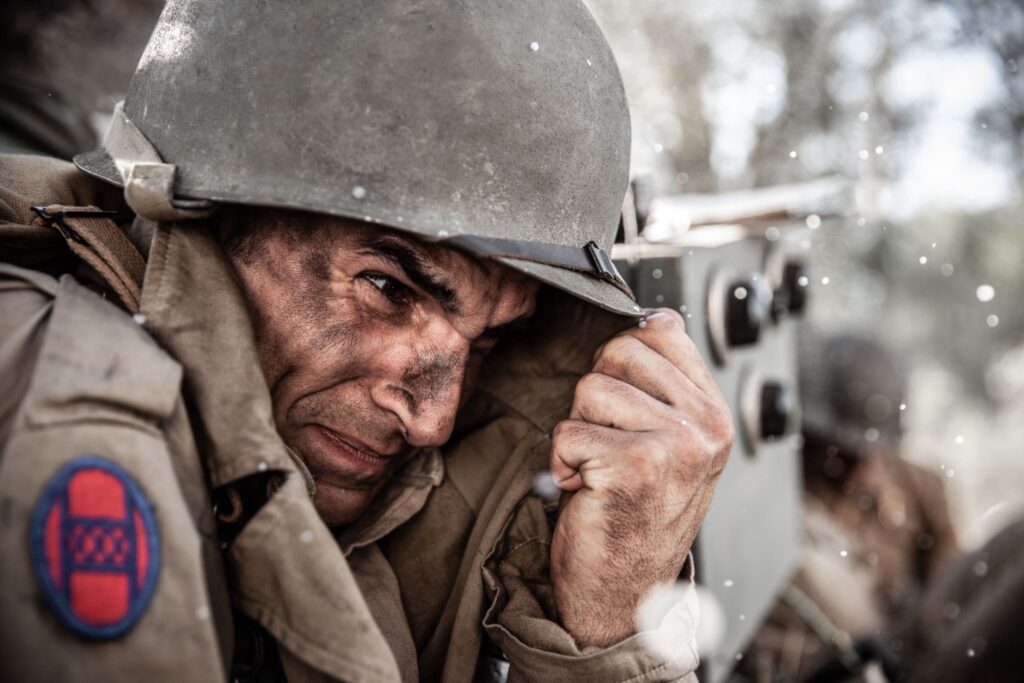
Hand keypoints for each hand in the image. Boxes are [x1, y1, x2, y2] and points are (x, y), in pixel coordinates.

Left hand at [548, 309, 732, 647]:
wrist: (624, 595)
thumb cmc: (636, 516)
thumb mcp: (668, 442)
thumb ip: (663, 383)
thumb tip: (643, 318)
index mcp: (714, 412)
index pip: (660, 327)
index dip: (622, 361)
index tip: (625, 406)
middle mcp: (705, 426)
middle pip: (618, 351)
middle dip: (595, 397)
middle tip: (610, 446)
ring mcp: (676, 445)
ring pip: (588, 389)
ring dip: (578, 433)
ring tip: (600, 471)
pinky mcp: (636, 466)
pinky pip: (567, 430)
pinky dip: (563, 462)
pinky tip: (588, 489)